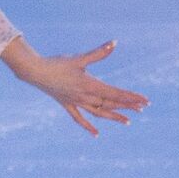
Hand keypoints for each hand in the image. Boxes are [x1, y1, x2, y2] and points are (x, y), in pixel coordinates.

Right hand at [0, 36, 148, 135]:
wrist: (34, 71)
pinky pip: (79, 118)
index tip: (145, 101)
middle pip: (110, 103)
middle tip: (142, 108)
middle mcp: (85, 96)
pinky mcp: (67, 104)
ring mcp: (76, 102)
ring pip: (99, 112)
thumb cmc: (57, 63)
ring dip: (113, 116)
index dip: (131, 97)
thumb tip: (114, 43)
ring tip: (128, 121)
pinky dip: (88, 126)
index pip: (115, 93)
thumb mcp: (79, 58)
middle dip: (127, 105)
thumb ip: (98, 52)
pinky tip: (96, 134)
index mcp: (89, 84)